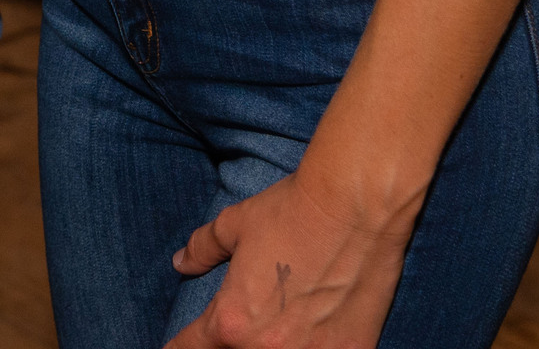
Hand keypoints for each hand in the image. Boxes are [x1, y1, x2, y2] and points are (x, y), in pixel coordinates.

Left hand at [165, 165, 419, 348]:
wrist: (357, 204)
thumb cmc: (293, 210)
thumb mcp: (234, 224)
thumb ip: (203, 249)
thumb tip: (182, 263)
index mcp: (232, 321)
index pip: (190, 347)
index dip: (182, 344)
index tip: (181, 343)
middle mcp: (268, 347)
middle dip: (227, 344)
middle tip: (237, 328)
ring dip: (269, 347)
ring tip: (276, 332)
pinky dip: (315, 348)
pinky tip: (317, 336)